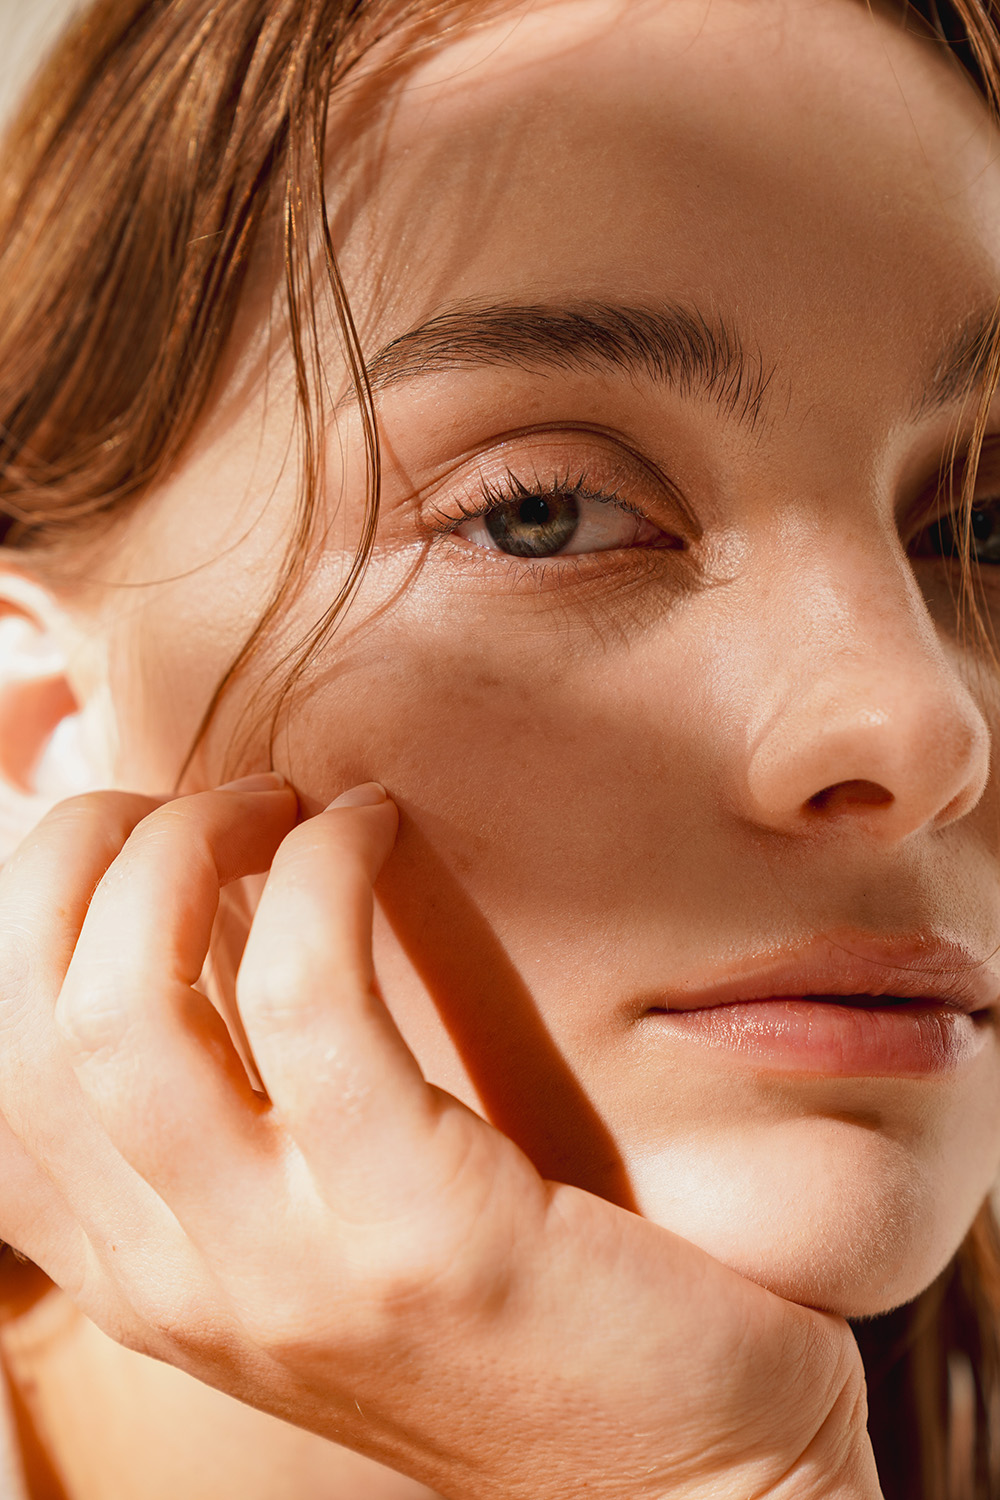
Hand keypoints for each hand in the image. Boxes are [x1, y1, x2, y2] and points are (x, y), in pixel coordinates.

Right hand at [0, 779, 881, 1499]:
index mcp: (142, 1279)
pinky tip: (374, 827)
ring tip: (281, 805)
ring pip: (126, 1002)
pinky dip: (326, 873)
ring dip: (191, 848)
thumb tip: (182, 924)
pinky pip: (312, 995)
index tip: (138, 833)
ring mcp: (286, 1270)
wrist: (681, 1475)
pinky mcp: (418, 1232)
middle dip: (92, 851)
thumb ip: (232, 1130)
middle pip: (37, 1013)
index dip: (35, 903)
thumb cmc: (512, 1318)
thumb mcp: (324, 1240)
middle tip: (218, 803)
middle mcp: (179, 1284)